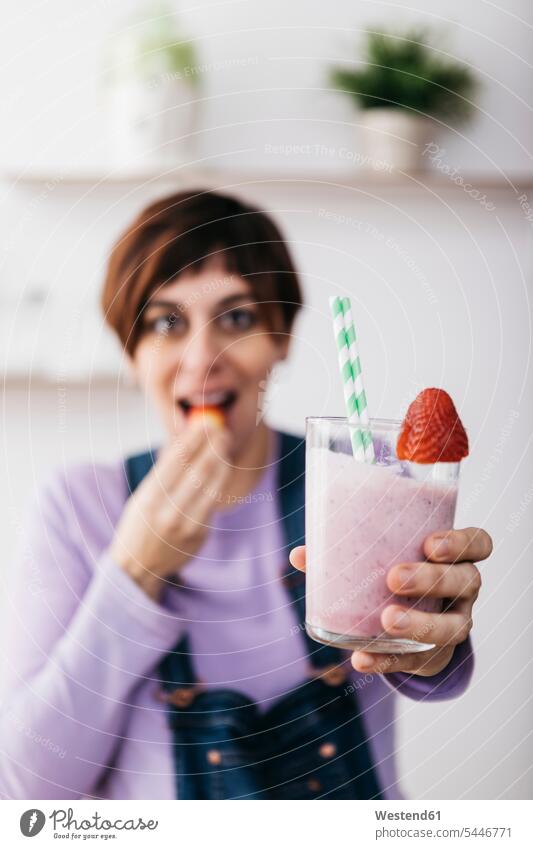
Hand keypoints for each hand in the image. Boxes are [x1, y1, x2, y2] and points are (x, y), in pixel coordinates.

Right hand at [110, 418, 231, 600]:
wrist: (138, 566)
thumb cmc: (140, 523)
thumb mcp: (142, 497)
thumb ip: (164, 474)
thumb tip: (187, 440)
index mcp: (148, 498)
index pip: (175, 461)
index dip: (192, 439)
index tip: (203, 424)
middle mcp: (167, 512)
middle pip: (197, 471)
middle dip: (212, 446)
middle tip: (221, 431)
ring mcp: (185, 526)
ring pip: (211, 485)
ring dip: (221, 461)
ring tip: (224, 445)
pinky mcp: (199, 535)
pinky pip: (213, 502)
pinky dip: (220, 480)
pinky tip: (223, 467)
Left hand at [289, 526, 491, 676]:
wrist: (408, 622)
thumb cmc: (393, 572)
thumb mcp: (378, 557)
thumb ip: (345, 552)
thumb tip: (301, 555)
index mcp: (454, 556)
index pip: (477, 543)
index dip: (461, 543)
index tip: (430, 544)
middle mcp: (463, 589)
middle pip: (465, 581)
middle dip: (432, 579)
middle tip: (395, 578)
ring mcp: (455, 623)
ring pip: (453, 627)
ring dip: (419, 623)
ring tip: (387, 621)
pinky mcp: (434, 657)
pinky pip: (417, 661)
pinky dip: (388, 661)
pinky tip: (362, 659)